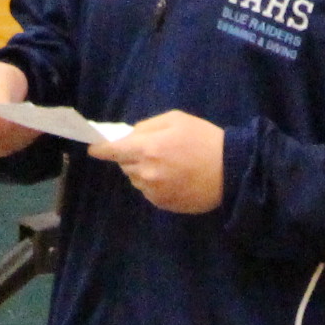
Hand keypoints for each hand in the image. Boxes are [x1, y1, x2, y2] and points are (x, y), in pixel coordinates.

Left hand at [90, 111, 226, 213]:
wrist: (231, 171)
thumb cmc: (204, 140)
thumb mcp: (177, 120)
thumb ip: (148, 126)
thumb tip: (129, 135)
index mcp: (148, 148)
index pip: (113, 150)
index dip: (100, 149)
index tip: (93, 148)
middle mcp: (146, 172)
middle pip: (124, 165)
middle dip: (131, 157)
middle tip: (152, 150)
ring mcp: (154, 191)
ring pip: (136, 179)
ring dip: (143, 171)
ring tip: (168, 165)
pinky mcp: (163, 204)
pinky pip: (148, 192)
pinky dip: (154, 184)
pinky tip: (174, 178)